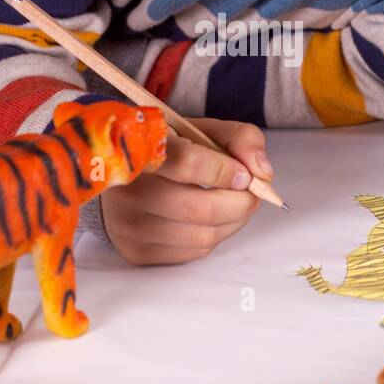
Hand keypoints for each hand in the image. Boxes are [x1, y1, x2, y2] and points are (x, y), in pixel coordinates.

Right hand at [101, 118, 273, 264]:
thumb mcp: (202, 130)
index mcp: (142, 149)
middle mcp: (128, 189)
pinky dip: (213, 237)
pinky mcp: (134, 252)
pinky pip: (192, 253)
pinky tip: (209, 221)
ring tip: (235, 206)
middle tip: (252, 194)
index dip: (226, 171)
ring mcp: (127, 224)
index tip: (245, 174)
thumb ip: (240, 138)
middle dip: (241, 204)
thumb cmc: (170, 149)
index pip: (187, 163)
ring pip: (202, 237)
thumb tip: (263, 173)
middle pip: (201, 209)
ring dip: (232, 223)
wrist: (120, 174)